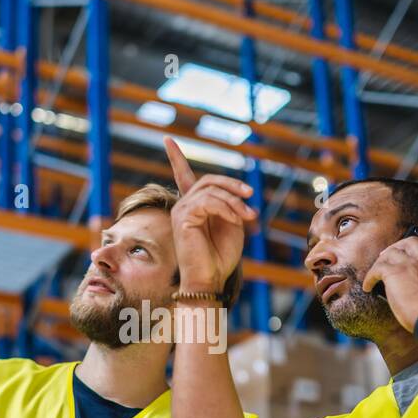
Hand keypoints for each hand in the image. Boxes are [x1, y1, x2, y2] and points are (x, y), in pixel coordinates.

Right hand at [162, 137, 255, 292]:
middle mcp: (183, 205)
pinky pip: (209, 202)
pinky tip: (237, 219)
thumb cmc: (221, 256)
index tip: (167, 139)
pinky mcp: (183, 217)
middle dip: (232, 185)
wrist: (210, 278)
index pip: (183, 175)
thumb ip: (230, 204)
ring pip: (211, 190)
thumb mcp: (232, 224)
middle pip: (209, 180)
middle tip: (250, 196)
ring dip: (234, 200)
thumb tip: (236, 192)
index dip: (176, 157)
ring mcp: (181, 210)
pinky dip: (227, 208)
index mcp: (194, 206)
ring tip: (248, 215)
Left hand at [361, 232, 417, 329]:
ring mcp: (409, 264)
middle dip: (397, 247)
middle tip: (387, 257)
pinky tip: (368, 286)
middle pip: (409, 242)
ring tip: (375, 273)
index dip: (416, 248)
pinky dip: (370, 277)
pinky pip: (376, 268)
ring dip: (381, 262)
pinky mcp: (394, 272)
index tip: (409, 254)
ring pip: (390, 252)